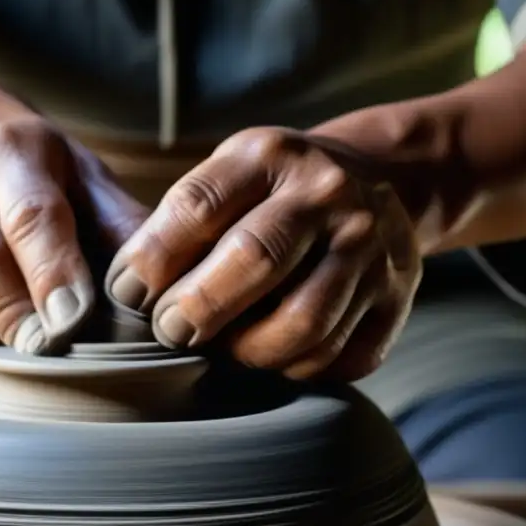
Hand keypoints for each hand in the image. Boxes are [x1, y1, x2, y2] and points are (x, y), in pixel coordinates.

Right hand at [0, 94, 148, 354]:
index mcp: (14, 150)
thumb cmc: (39, 174)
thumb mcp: (85, 177)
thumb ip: (123, 225)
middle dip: (19, 315)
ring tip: (28, 351)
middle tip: (53, 351)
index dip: (54, 272)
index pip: (31, 215)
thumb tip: (163, 287)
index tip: (76, 319)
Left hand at [106, 128, 421, 380]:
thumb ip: (179, 225)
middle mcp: (327, 194)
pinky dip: (296, 367)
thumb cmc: (274, 192)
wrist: (381, 180)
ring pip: (302, 323)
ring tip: (222, 348)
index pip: (198, 207)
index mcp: (269, 157)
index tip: (127, 294)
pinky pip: (339, 356)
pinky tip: (273, 354)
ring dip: (246, 350)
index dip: (152, 259)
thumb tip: (128, 296)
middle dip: (198, 308)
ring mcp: (371, 247)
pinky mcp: (398, 298)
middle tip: (169, 332)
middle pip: (255, 260)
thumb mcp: (229, 177)